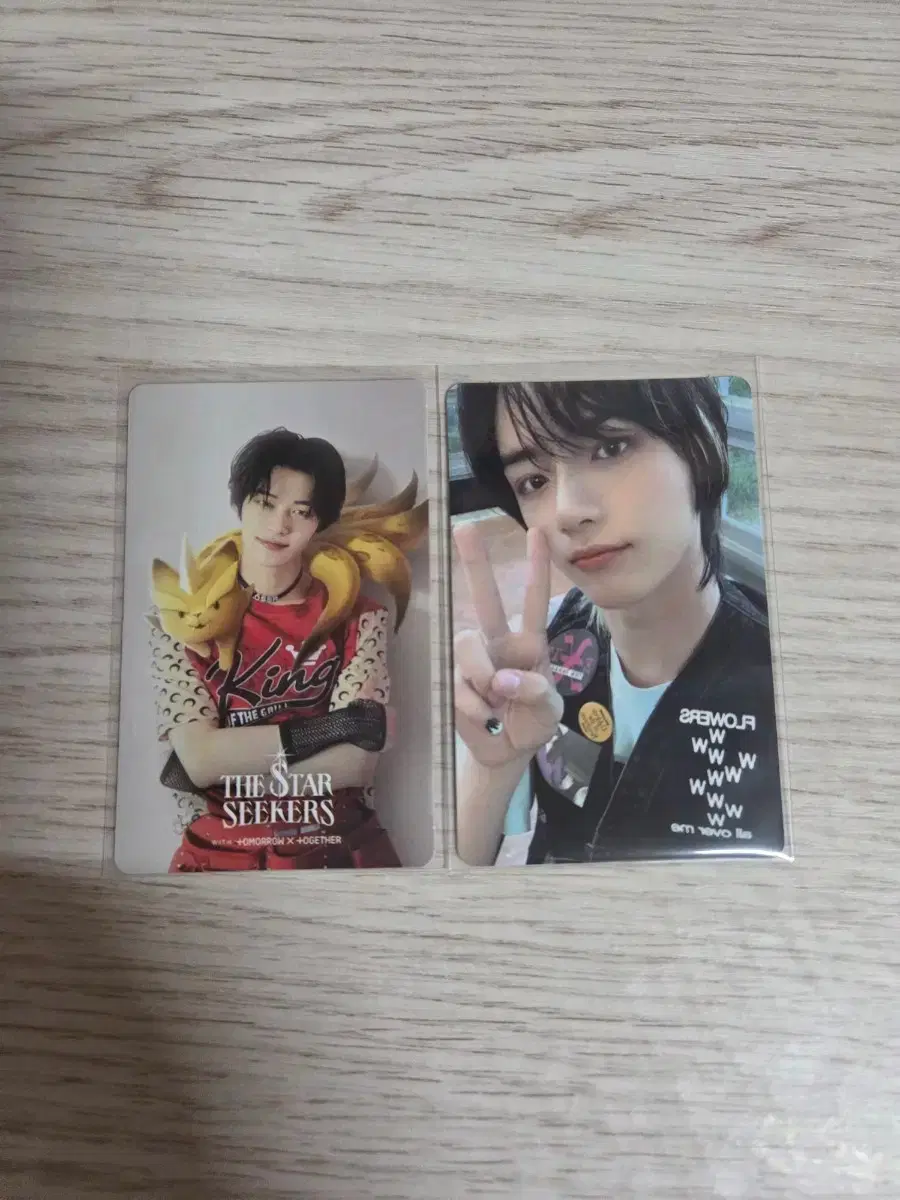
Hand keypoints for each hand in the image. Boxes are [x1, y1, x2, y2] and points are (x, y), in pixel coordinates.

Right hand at [453, 523, 562, 767]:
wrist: (508, 752)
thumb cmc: (533, 722)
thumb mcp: (549, 710)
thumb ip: (536, 691)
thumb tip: (501, 679)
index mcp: (528, 643)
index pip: (533, 600)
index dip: (536, 567)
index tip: (538, 533)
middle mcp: (499, 643)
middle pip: (485, 598)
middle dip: (476, 563)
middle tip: (464, 528)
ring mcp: (474, 661)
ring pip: (466, 643)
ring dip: (480, 671)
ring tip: (494, 698)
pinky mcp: (455, 682)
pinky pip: (460, 684)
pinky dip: (475, 706)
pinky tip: (487, 718)